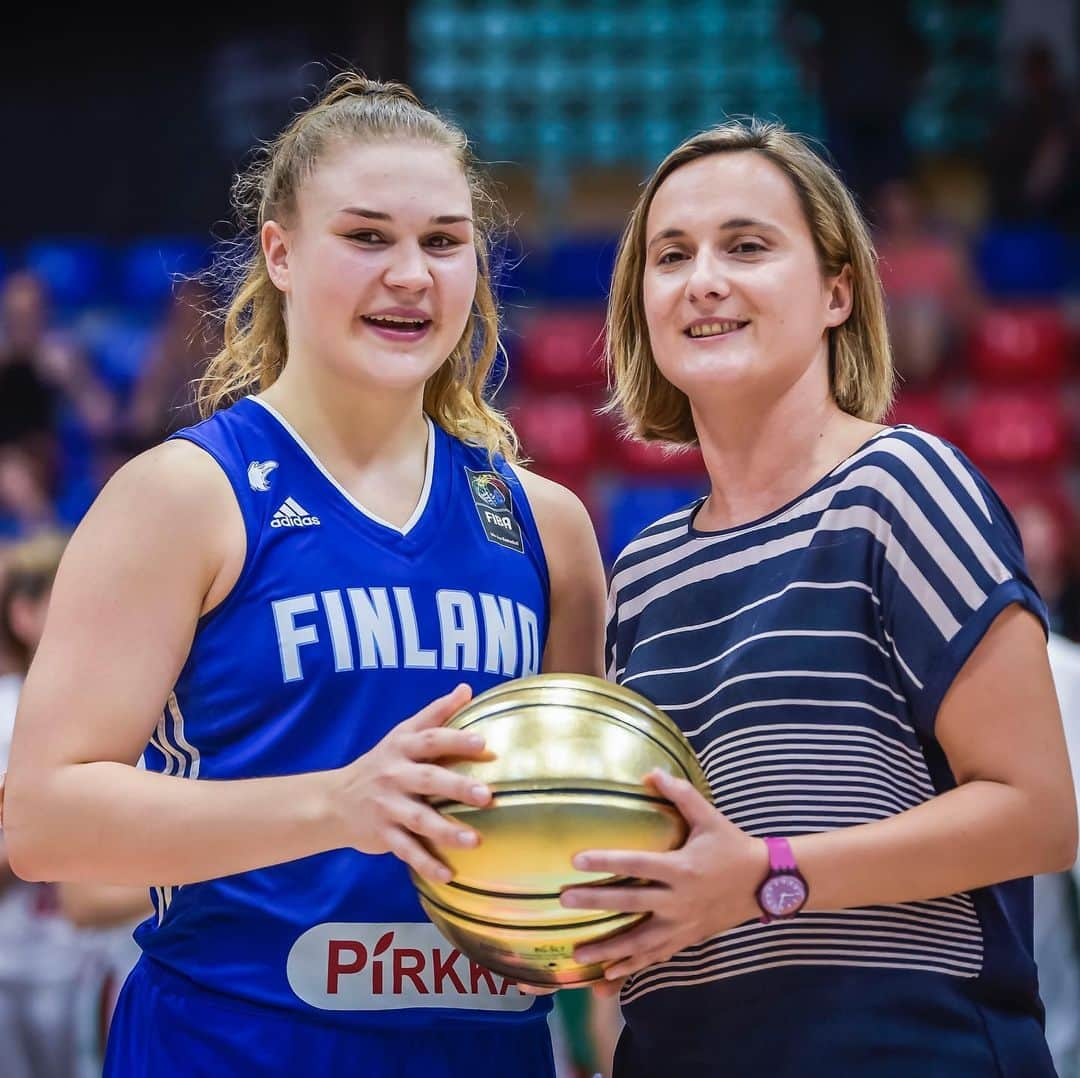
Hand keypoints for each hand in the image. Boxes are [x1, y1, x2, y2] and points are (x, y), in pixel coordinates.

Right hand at [331, 684, 491, 883]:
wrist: (335, 799)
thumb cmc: (383, 762)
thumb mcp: (403, 733)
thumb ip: (436, 713)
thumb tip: (467, 688)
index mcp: (402, 748)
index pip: (430, 739)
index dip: (455, 738)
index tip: (483, 742)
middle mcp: (394, 775)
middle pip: (428, 779)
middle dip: (457, 787)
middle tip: (487, 795)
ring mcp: (387, 806)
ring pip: (418, 820)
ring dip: (446, 831)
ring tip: (475, 841)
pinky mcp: (382, 834)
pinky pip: (406, 850)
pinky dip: (426, 863)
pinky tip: (449, 874)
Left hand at [560, 769, 767, 984]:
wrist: (765, 884)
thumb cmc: (733, 846)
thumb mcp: (709, 817)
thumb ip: (680, 794)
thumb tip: (650, 772)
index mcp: (682, 867)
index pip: (637, 864)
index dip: (606, 861)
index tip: (576, 860)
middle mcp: (679, 899)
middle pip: (630, 902)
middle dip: (595, 902)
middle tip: (563, 900)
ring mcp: (682, 924)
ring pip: (640, 941)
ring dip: (608, 949)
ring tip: (578, 954)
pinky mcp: (686, 939)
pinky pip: (655, 957)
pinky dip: (632, 967)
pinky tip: (608, 977)